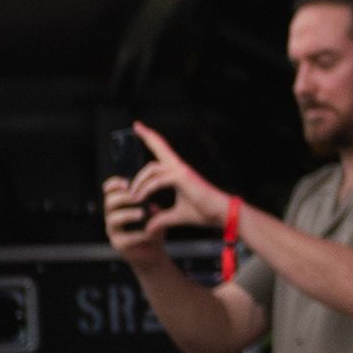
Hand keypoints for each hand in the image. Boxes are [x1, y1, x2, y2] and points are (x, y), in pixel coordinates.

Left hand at [125, 125, 229, 239]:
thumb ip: (162, 219)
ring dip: (139, 181)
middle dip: (147, 136)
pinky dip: (147, 189)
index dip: (153, 141)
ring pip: (153, 168)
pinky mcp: (182, 178)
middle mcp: (179, 168)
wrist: (221, 214)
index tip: (141, 132)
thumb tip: (148, 227)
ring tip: (132, 195)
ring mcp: (181, 171)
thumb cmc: (204, 213)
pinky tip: (140, 198)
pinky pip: (158, 181)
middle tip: (136, 125)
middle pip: (160, 147)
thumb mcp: (177, 216)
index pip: (162, 153)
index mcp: (178, 172)